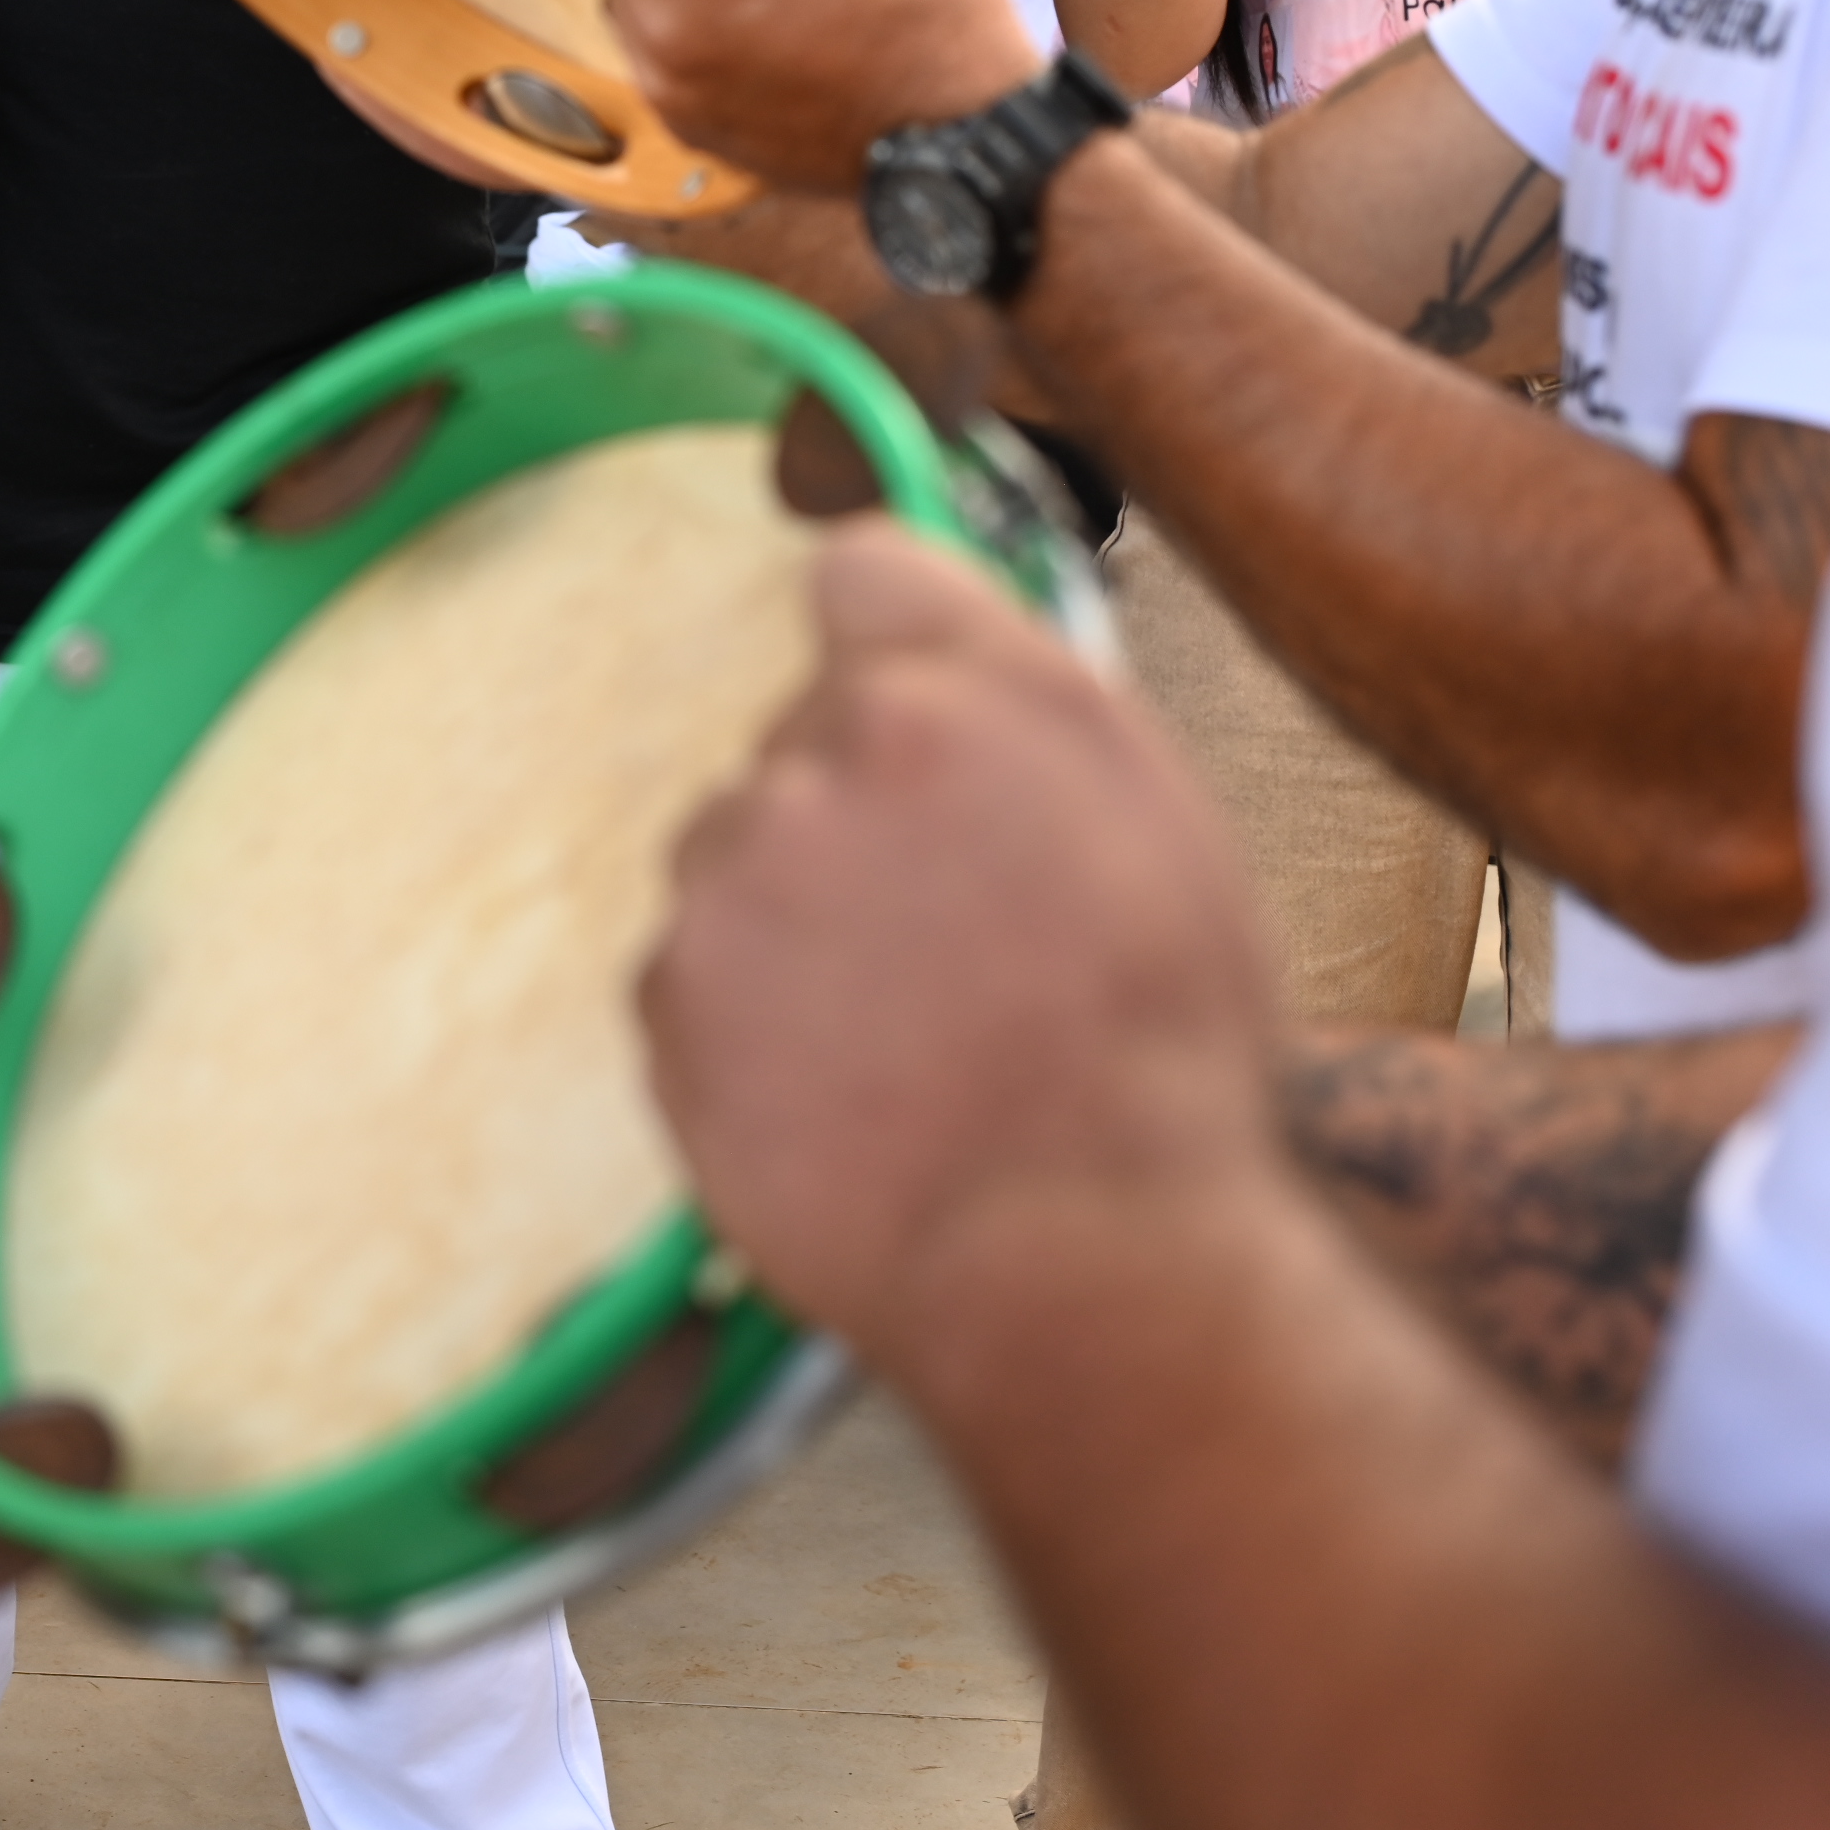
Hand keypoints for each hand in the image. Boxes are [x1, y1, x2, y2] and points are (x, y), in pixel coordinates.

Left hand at [639, 527, 1274, 1367]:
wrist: (1082, 1255)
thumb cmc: (1158, 1057)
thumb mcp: (1163, 828)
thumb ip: (1039, 713)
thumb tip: (964, 667)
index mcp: (970, 690)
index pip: (860, 573)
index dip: (884, 643)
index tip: (901, 710)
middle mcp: (831, 751)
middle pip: (801, 739)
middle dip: (855, 814)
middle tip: (945, 940)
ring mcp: (732, 871)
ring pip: (738, 856)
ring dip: (793, 920)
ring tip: (901, 1035)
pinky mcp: (667, 990)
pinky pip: (692, 973)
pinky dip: (746, 1022)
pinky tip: (842, 1091)